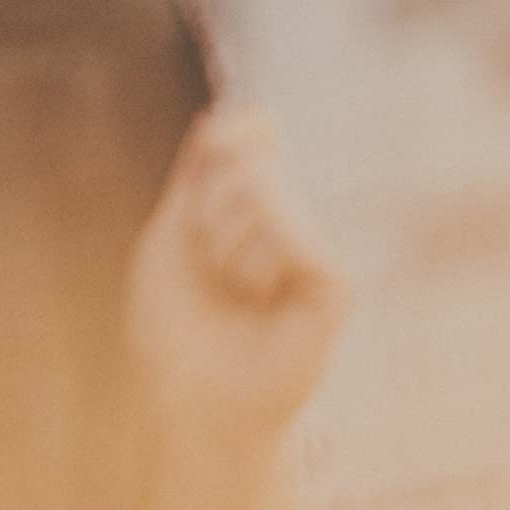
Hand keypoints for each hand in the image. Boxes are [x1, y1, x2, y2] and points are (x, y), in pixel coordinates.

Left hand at [125, 106, 344, 443]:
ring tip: (233, 288)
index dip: (229, 132)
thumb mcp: (173, 232)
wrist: (190, 395)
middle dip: (207, 208)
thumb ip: (199, 172)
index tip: (208, 159)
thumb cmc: (175, 322)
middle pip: (246, 160)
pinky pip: (298, 238)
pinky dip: (262, 265)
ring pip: (266, 196)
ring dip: (225, 246)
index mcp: (247, 203)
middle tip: (209, 260)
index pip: (250, 131)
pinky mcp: (336, 283)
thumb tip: (225, 114)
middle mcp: (286, 218)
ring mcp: (313, 248)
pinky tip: (263, 299)